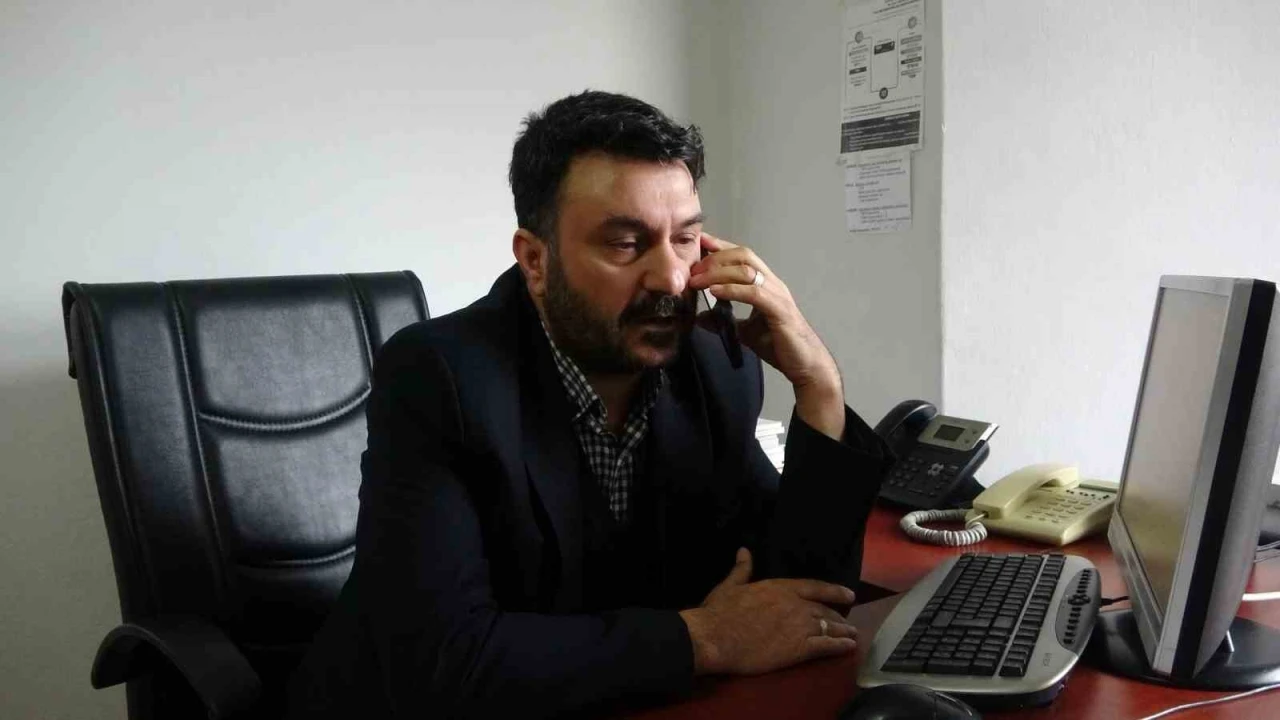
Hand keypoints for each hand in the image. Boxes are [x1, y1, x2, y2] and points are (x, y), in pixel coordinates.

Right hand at [679, 548, 858, 675]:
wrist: (716, 637)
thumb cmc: (720, 611)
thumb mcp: (730, 585)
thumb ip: (742, 569)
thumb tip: (744, 551)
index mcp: (780, 587)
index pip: (815, 587)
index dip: (834, 591)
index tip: (849, 595)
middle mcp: (796, 604)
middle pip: (825, 609)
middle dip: (838, 617)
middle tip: (848, 623)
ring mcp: (800, 626)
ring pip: (829, 627)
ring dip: (843, 632)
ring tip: (853, 636)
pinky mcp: (799, 648)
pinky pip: (826, 646)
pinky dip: (840, 647)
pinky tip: (848, 648)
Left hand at [690, 233, 844, 438]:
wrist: (805, 365)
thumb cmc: (779, 346)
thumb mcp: (744, 331)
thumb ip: (725, 321)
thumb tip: (700, 319)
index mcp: (765, 284)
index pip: (742, 256)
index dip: (721, 246)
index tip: (699, 243)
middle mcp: (772, 283)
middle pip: (743, 256)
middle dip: (715, 258)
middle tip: (693, 268)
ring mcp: (777, 295)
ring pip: (747, 271)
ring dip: (718, 272)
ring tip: (697, 280)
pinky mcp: (779, 310)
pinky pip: (754, 293)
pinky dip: (732, 290)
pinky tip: (715, 292)